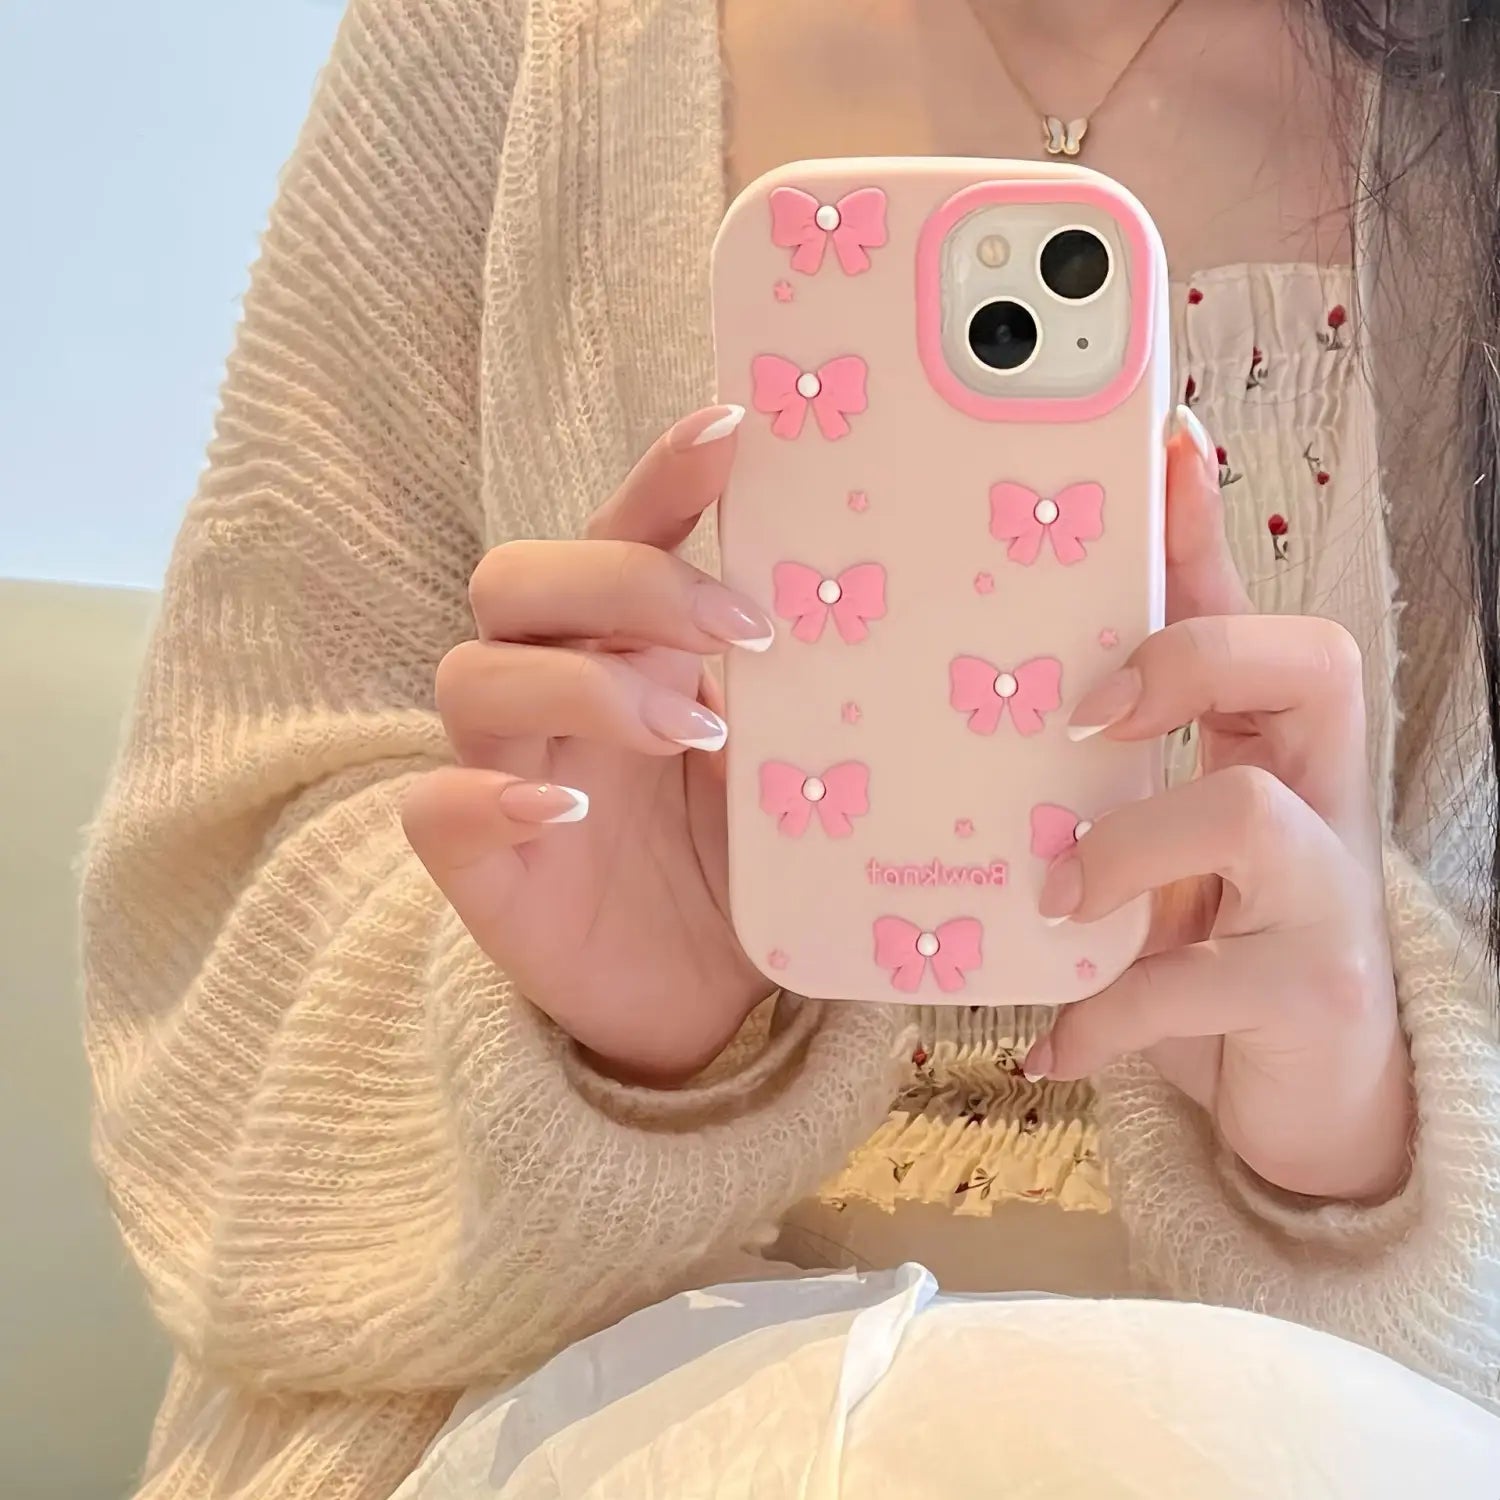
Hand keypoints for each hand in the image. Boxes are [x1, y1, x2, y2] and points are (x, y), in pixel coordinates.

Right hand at [402, 406, 769, 1083]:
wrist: (704, 1002)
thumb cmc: (741, 867)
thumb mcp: (785, 767)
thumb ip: (800, 689)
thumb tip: (887, 604)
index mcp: (626, 651)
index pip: (621, 537)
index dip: (663, 478)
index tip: (735, 428)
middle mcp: (554, 696)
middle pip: (517, 579)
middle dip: (622, 583)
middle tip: (739, 634)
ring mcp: (505, 775)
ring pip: (472, 674)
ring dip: (585, 684)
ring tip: (689, 731)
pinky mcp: (479, 869)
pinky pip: (433, 807)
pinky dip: (489, 795)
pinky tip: (563, 808)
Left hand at [1025, 411, 1413, 1203]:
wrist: (1305, 1091)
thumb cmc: (1216, 944)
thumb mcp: (1157, 843)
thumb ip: (1100, 775)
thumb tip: (996, 709)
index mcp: (1267, 749)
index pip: (1244, 610)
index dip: (1201, 528)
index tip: (1159, 445)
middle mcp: (1315, 799)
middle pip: (1306, 661)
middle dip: (1186, 659)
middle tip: (1081, 717)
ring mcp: (1325, 896)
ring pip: (1239, 816)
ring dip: (1119, 853)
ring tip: (1052, 901)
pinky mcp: (1308, 994)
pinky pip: (1189, 985)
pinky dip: (1101, 1017)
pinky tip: (1046, 1047)